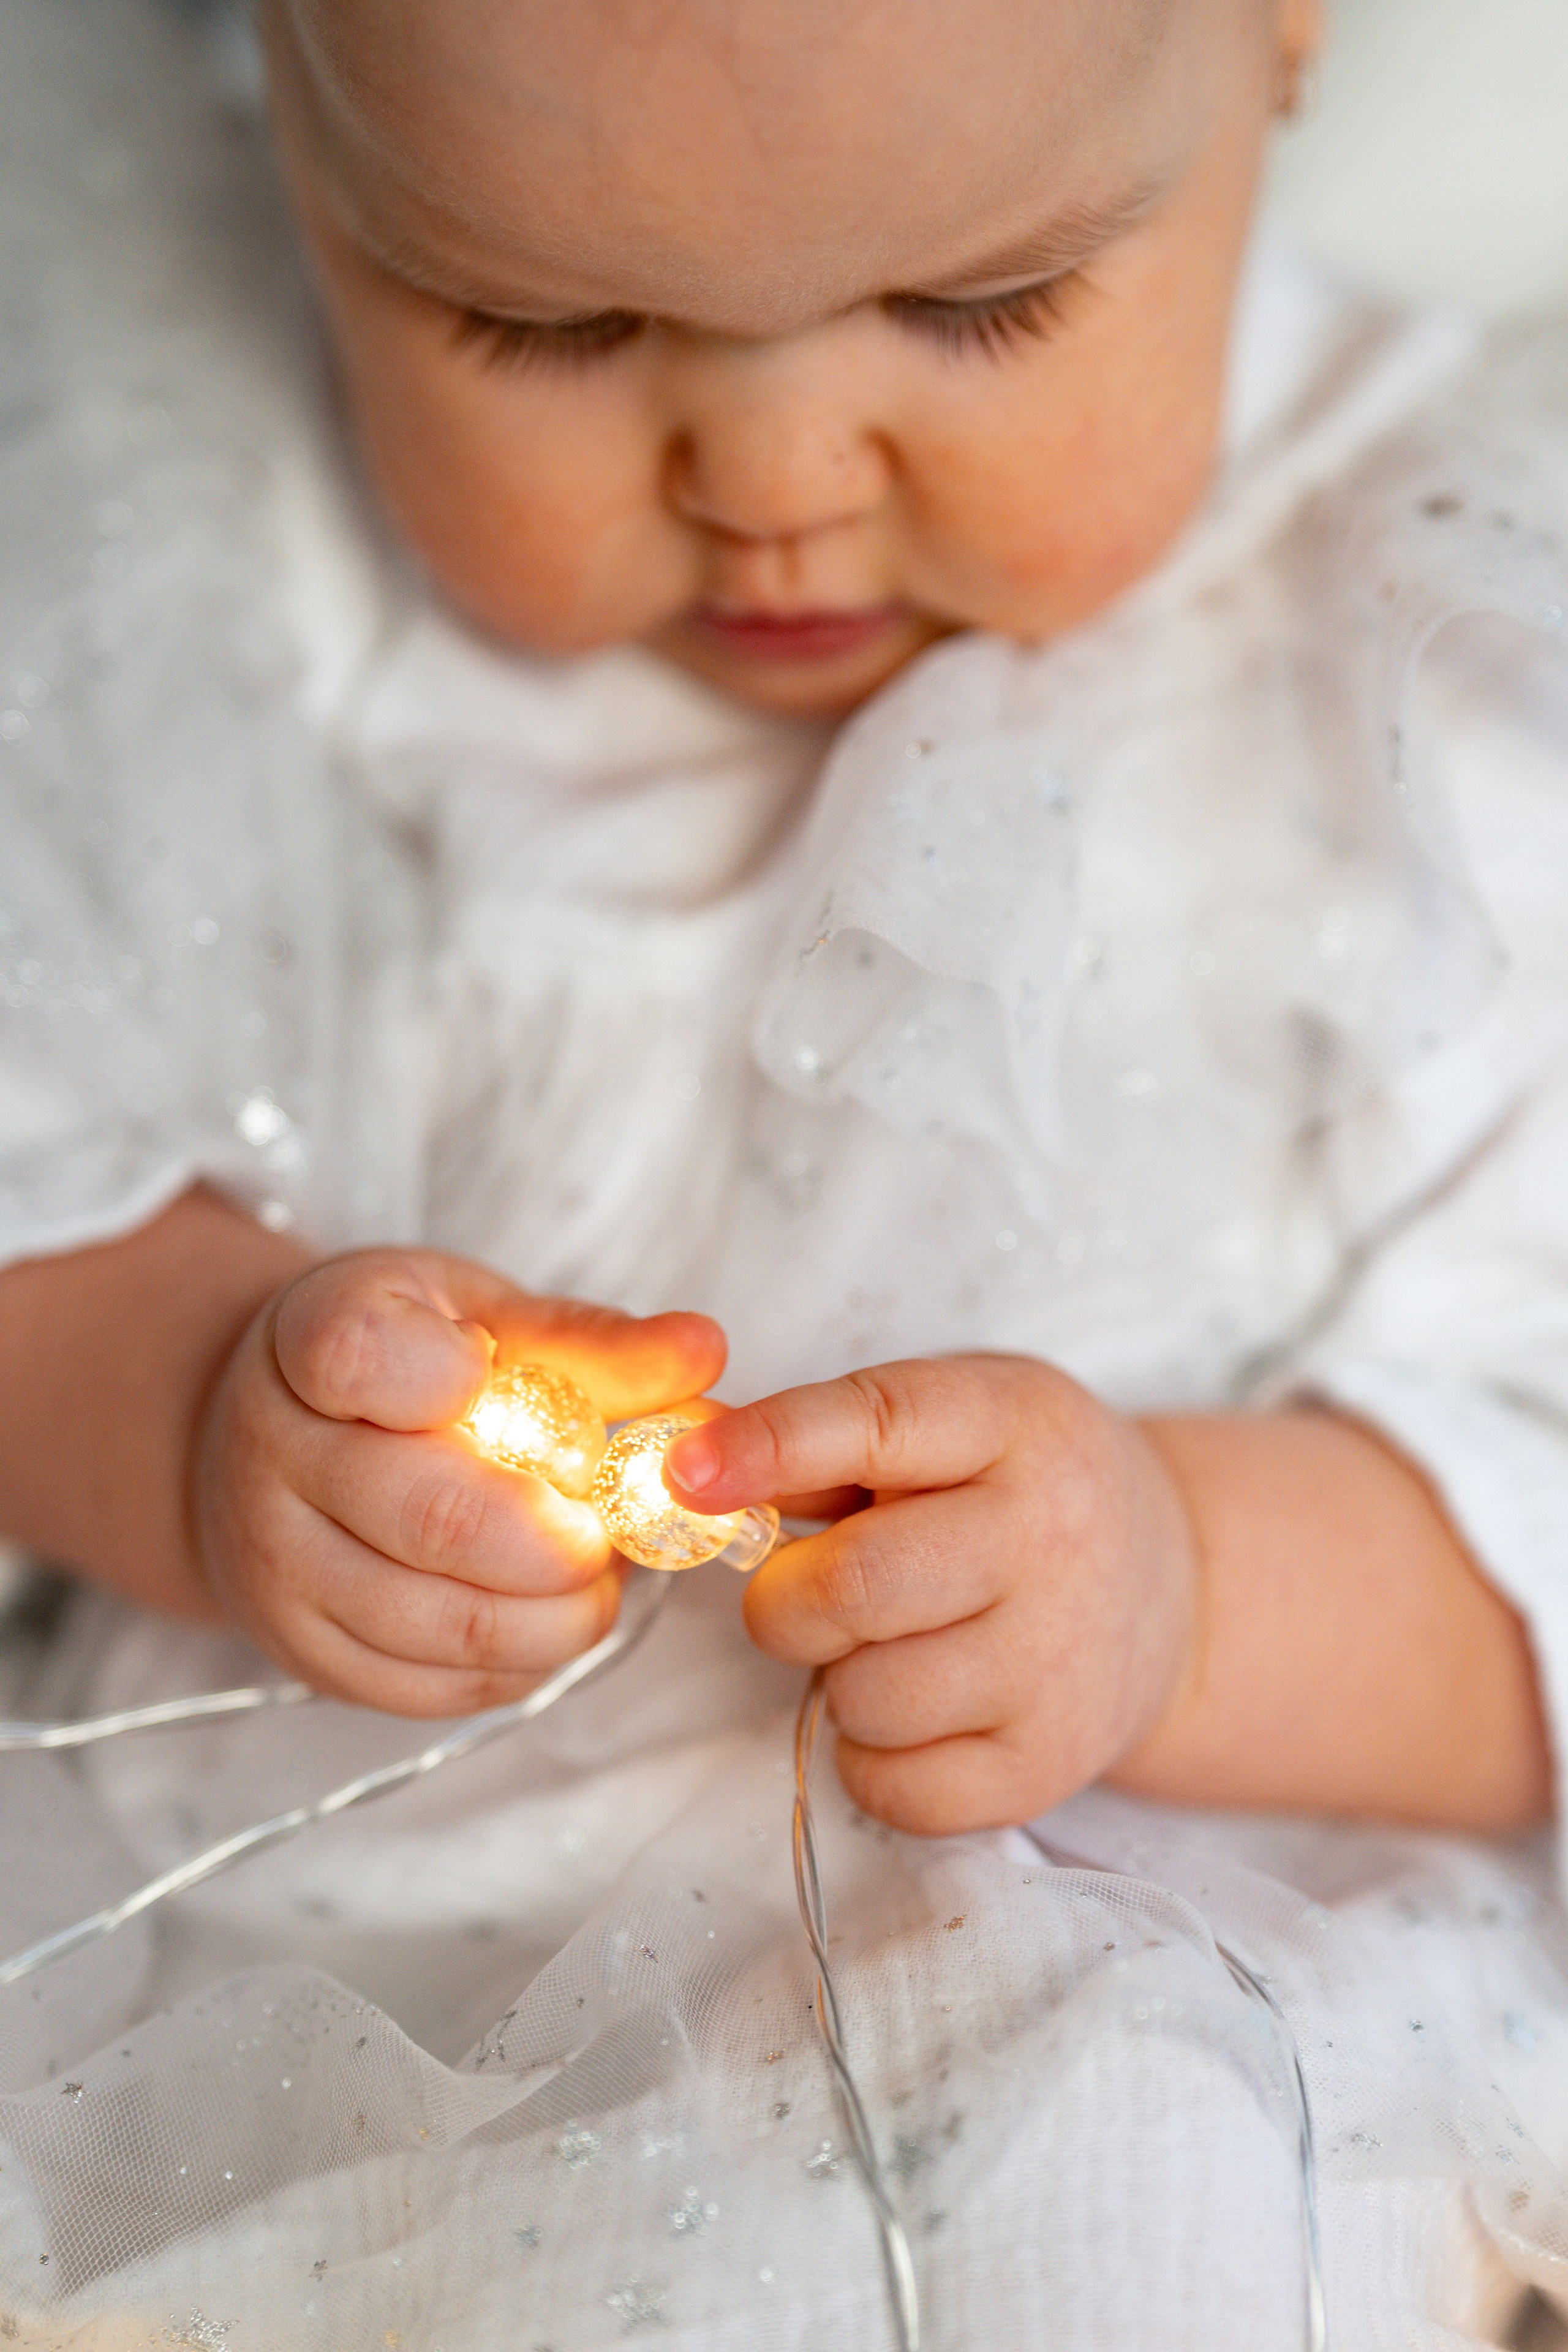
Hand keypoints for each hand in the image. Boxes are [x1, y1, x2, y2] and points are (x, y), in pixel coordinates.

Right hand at [192, 1248, 724, 1714]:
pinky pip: (440, 1687)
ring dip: (564, 1611)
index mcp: (312, 1341)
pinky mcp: (307, 1659)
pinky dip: (526, 1660)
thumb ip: (593, 1342)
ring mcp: (278, 1572)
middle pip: (441, 1521)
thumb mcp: (486, 1316)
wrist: (273, 1437)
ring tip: (596, 1569)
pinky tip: (547, 1611)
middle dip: (569, 1537)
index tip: (518, 1382)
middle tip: (614, 1522)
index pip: (363, 1356)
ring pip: (452, 1625)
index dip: (464, 1379)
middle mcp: (272, 1459)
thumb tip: (706, 1350)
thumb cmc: (403, 1363)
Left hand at [665, 1356, 1199, 1834]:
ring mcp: (1059, 1661)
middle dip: (788, 1600)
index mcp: (1012, 1423)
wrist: (1173, 1588)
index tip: (683, 1473)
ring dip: (838, 1678)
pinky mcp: (1051, 1764)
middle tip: (804, 1595)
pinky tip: (918, 1710)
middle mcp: (1048, 1537)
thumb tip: (691, 1473)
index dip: (771, 1447)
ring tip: (889, 1646)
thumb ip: (830, 1438)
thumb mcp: (955, 1422)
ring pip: (864, 1697)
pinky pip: (895, 1788)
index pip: (880, 1423)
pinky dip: (872, 1759)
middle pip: (855, 1585)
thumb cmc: (1019, 1490)